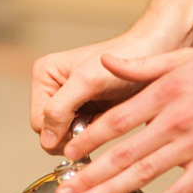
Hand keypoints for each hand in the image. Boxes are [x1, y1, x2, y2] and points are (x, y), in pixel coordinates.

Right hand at [31, 33, 167, 153]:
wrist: (153, 52)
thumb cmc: (124, 58)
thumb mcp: (87, 82)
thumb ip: (60, 108)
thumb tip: (46, 139)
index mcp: (44, 75)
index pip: (38, 123)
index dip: (58, 133)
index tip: (82, 127)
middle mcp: (52, 88)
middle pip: (49, 133)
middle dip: (71, 134)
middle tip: (94, 122)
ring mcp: (68, 101)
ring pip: (64, 137)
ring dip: (83, 135)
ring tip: (101, 118)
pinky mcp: (85, 110)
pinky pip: (80, 135)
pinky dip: (92, 134)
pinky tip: (105, 120)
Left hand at [55, 47, 192, 192]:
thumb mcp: (183, 58)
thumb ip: (141, 66)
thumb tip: (104, 63)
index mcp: (165, 93)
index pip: (117, 120)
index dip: (89, 139)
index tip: (69, 153)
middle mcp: (176, 121)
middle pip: (123, 153)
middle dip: (90, 175)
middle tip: (65, 192)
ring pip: (145, 174)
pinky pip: (180, 192)